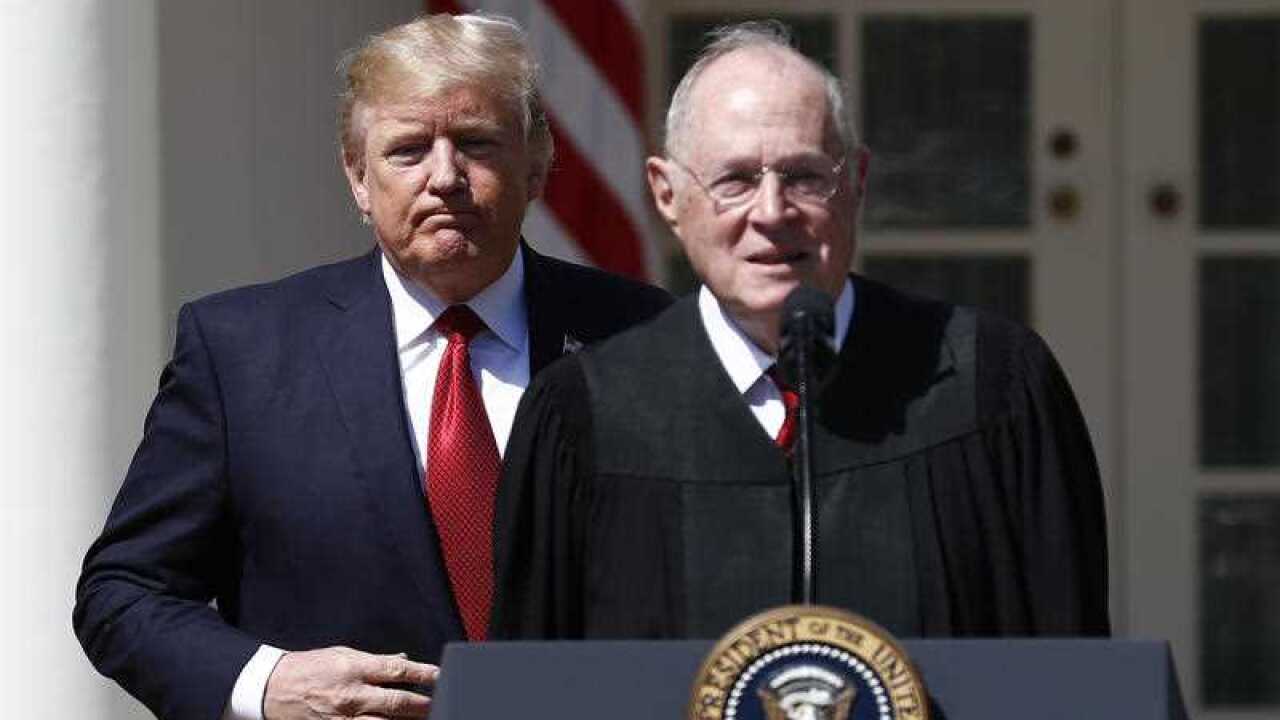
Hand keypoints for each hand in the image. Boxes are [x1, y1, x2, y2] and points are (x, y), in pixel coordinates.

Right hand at [263, 646, 437, 718]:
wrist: (271, 689)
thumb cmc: (308, 668)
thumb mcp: (342, 654)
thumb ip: (374, 661)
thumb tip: (403, 661)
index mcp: (353, 668)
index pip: (397, 670)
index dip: (423, 673)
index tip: (440, 676)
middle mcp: (351, 694)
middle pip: (396, 702)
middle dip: (422, 705)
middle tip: (442, 705)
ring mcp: (342, 718)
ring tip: (425, 719)